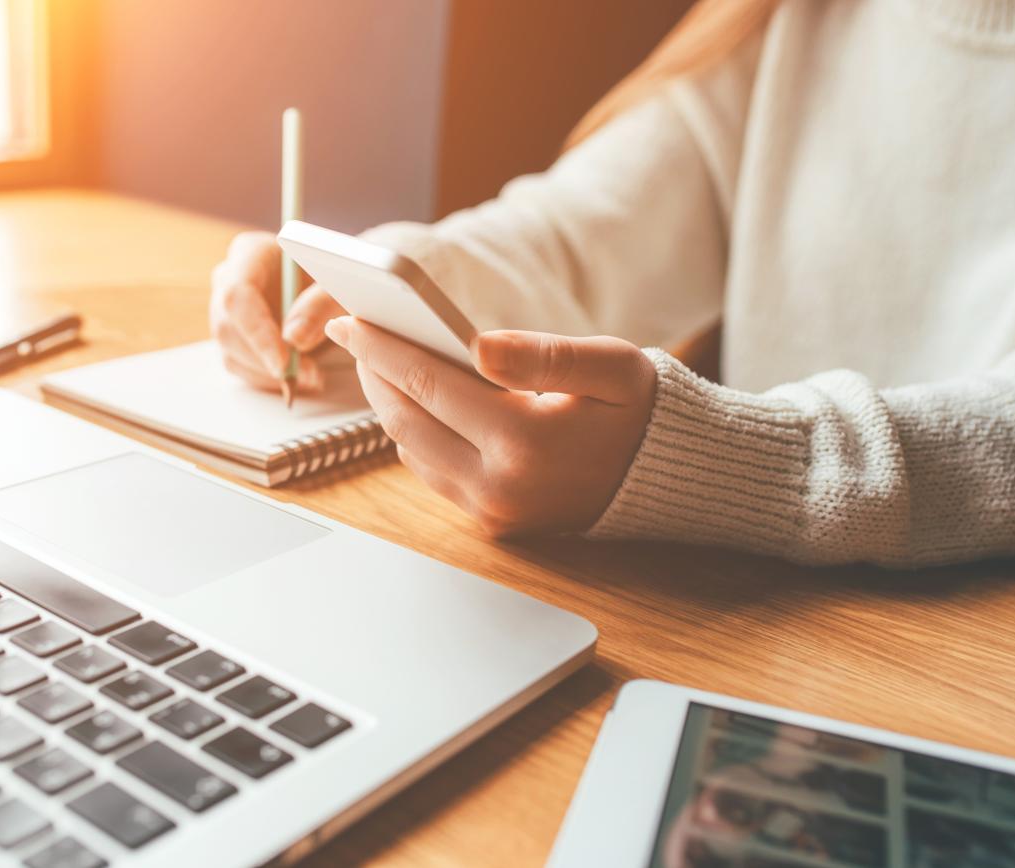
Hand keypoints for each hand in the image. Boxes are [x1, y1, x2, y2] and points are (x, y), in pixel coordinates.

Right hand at [209, 231, 346, 391]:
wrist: (331, 283)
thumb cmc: (336, 275)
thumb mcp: (340, 284)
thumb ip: (322, 304)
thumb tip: (294, 339)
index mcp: (251, 253)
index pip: (238, 295)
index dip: (258, 332)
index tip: (283, 361)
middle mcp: (230, 278)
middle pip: (229, 327)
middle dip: (266, 359)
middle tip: (306, 375)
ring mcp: (227, 308)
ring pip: (232, 351)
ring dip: (270, 373)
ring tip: (311, 377)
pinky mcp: (234, 334)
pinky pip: (240, 365)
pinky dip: (269, 379)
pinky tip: (300, 378)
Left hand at [324, 318, 656, 534]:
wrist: (665, 478)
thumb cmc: (640, 411)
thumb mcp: (611, 367)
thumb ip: (543, 355)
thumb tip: (476, 345)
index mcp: (525, 442)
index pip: (428, 384)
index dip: (382, 348)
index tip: (349, 319)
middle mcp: (499, 485)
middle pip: (406, 422)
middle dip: (375, 374)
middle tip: (355, 334)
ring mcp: (493, 510)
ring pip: (413, 452)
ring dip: (390, 406)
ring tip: (381, 362)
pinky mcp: (493, 523)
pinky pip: (434, 473)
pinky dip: (416, 435)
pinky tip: (416, 401)